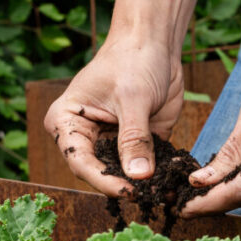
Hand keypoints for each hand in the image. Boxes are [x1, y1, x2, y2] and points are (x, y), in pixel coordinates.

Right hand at [42, 33, 183, 196]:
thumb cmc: (132, 60)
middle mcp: (85, 137)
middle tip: (149, 197)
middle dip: (124, 186)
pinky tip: (173, 185)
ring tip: (164, 195)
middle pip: (100, 173)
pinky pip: (146, 167)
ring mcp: (111, 142)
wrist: (154, 43)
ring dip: (144, 185)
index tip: (128, 191)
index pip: (80, 161)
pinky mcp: (137, 144)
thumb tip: (138, 176)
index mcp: (67, 122)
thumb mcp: (133, 98)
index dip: (103, 180)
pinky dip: (159, 176)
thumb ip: (134, 138)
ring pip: (123, 174)